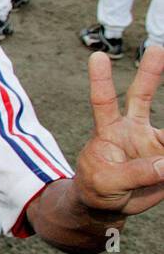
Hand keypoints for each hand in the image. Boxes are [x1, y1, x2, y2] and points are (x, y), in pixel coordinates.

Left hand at [74, 48, 163, 216]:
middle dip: (150, 72)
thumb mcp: (106, 183)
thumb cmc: (96, 188)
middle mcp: (131, 129)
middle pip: (140, 96)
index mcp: (108, 131)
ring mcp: (151, 141)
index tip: (96, 56)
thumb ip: (135, 174)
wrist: (108, 205)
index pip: (102, 101)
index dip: (100, 80)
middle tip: (156, 48)